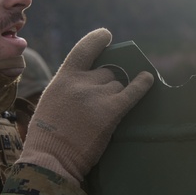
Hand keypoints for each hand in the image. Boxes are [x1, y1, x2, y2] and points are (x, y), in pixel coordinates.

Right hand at [16, 28, 153, 183]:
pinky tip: (148, 79)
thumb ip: (68, 88)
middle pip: (106, 73)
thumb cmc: (47, 137)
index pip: (84, 49)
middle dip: (107, 84)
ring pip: (118, 85)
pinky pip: (132, 92)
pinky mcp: (111, 111)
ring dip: (117, 95)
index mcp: (63, 78)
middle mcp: (81, 82)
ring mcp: (97, 95)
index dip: (97, 40)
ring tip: (107, 113)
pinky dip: (142, 85)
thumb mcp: (51, 101)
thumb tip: (87, 81)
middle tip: (101, 102)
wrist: (51, 159)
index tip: (107, 35)